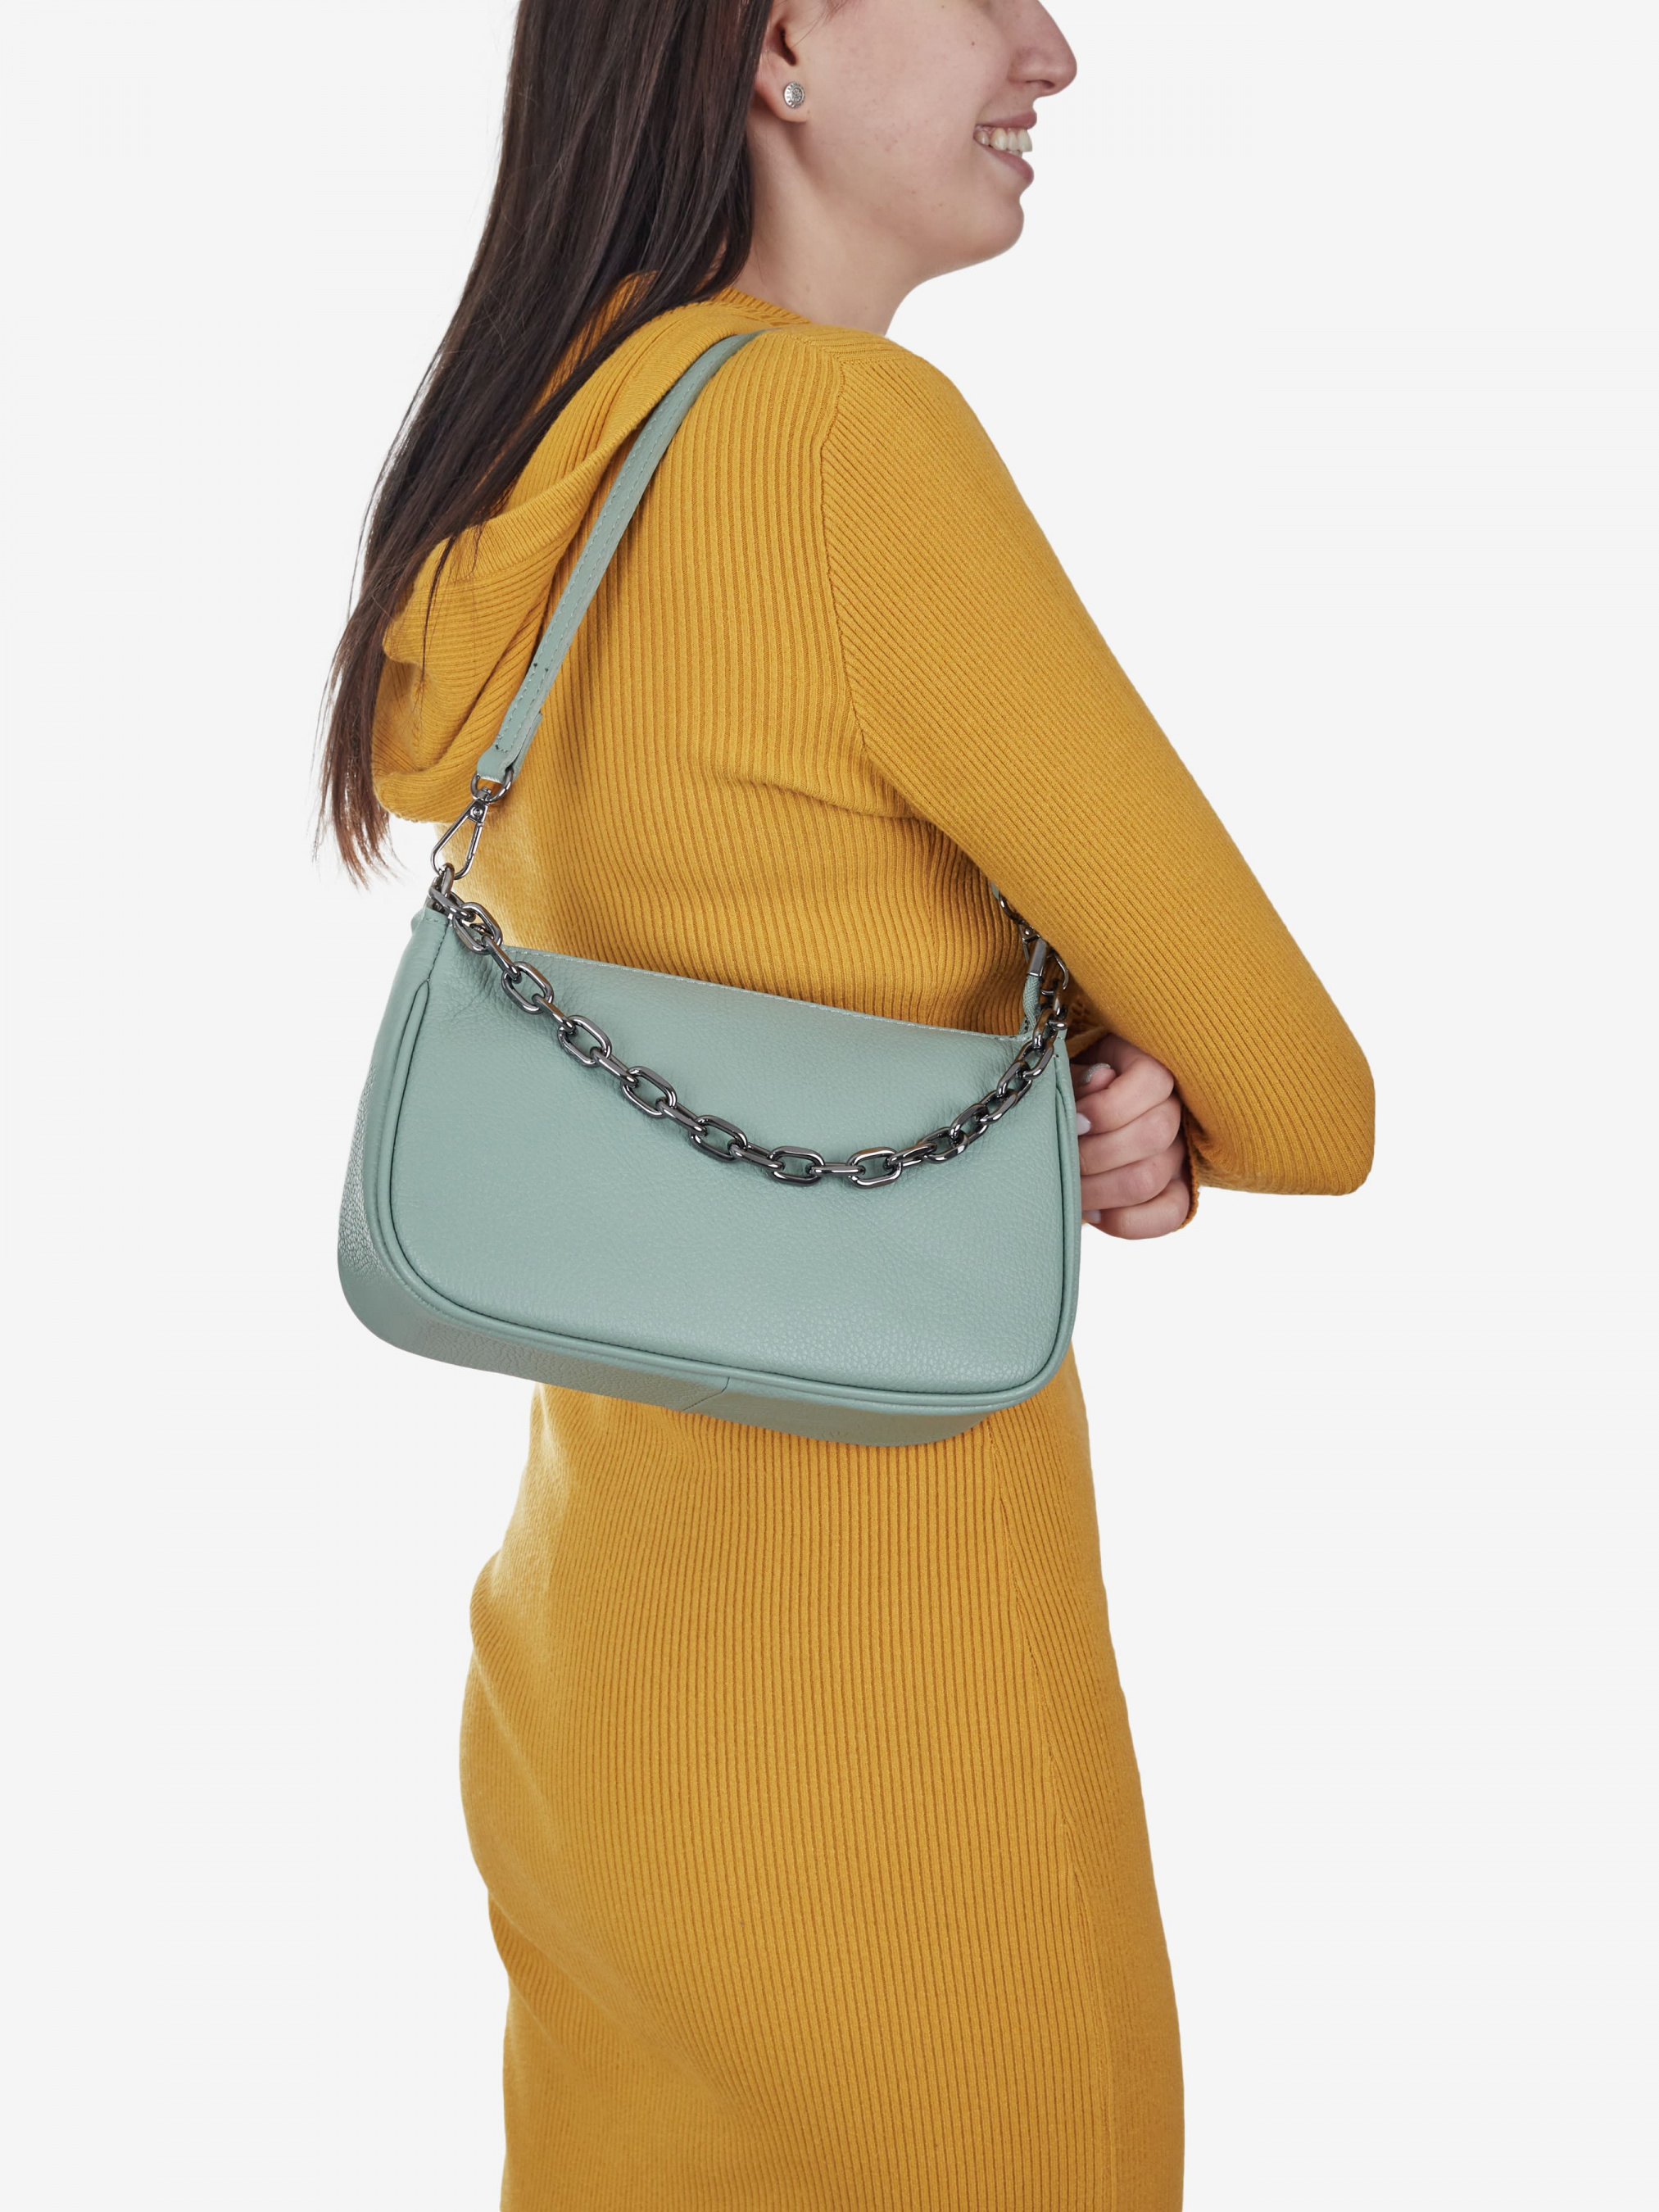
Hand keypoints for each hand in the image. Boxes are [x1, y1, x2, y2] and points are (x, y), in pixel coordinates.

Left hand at [1072, 1035, 1189, 1239]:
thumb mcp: (1069, 1072)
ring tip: (1068, 1188)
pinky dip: (1127, 1221)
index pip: (1153, 1081)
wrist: (1073, 1123)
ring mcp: (1178, 1152)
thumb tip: (1100, 1080)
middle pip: (1153, 1134)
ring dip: (1099, 1189)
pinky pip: (1170, 1213)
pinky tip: (1093, 1213)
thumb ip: (1079, 1077)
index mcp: (1150, 1067)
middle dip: (1096, 1154)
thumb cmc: (1069, 1092)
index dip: (1108, 1107)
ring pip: (1151, 1177)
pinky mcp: (1176, 1189)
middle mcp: (1174, 1110)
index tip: (1074, 1121)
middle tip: (1063, 1159)